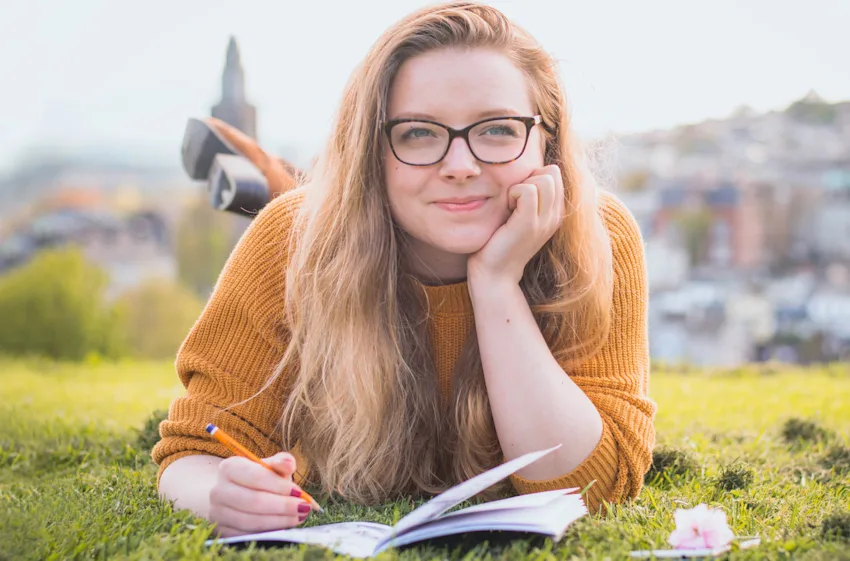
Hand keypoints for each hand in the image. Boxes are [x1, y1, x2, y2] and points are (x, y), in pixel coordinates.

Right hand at [208, 452, 310, 536]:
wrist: (233, 493)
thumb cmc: (257, 477)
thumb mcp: (269, 465)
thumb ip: (281, 462)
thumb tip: (289, 464)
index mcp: (229, 467)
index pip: (255, 476)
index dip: (279, 485)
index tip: (299, 492)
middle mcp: (218, 490)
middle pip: (254, 501)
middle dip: (283, 505)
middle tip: (303, 507)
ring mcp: (218, 512)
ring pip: (252, 521)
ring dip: (279, 520)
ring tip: (299, 516)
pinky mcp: (223, 530)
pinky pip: (248, 534)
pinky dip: (270, 531)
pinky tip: (285, 524)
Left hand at [468, 165, 564, 285]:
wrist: (494, 274)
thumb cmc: (499, 241)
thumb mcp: (517, 214)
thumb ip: (526, 194)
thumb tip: (525, 169)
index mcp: (555, 212)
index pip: (554, 173)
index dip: (533, 176)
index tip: (517, 197)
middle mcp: (555, 216)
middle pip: (552, 172)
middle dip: (528, 178)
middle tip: (512, 201)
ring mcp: (545, 220)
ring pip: (544, 178)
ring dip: (520, 186)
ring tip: (509, 206)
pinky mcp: (530, 224)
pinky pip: (528, 190)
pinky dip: (513, 193)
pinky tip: (506, 209)